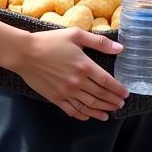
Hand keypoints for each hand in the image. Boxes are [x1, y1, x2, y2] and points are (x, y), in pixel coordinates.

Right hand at [14, 28, 128, 121]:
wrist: (25, 53)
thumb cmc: (51, 41)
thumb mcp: (76, 35)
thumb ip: (99, 42)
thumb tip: (120, 48)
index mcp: (84, 65)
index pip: (107, 81)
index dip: (117, 89)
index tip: (125, 94)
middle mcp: (77, 81)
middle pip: (100, 95)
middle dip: (112, 101)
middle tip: (120, 105)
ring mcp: (66, 92)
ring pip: (88, 106)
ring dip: (101, 110)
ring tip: (109, 113)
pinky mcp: (55, 98)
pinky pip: (73, 110)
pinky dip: (83, 115)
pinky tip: (89, 116)